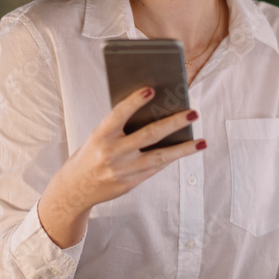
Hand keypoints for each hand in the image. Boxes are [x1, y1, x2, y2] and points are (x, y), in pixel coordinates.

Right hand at [37, 86, 205, 247]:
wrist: (75, 189)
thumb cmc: (91, 154)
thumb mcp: (99, 137)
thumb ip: (121, 127)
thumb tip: (156, 113)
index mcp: (100, 136)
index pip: (119, 114)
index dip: (134, 101)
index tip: (151, 89)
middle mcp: (111, 153)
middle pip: (148, 135)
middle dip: (173, 123)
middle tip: (193, 113)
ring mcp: (122, 170)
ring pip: (160, 157)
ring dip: (183, 149)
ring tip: (202, 141)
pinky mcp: (130, 184)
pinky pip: (155, 168)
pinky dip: (170, 158)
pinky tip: (184, 150)